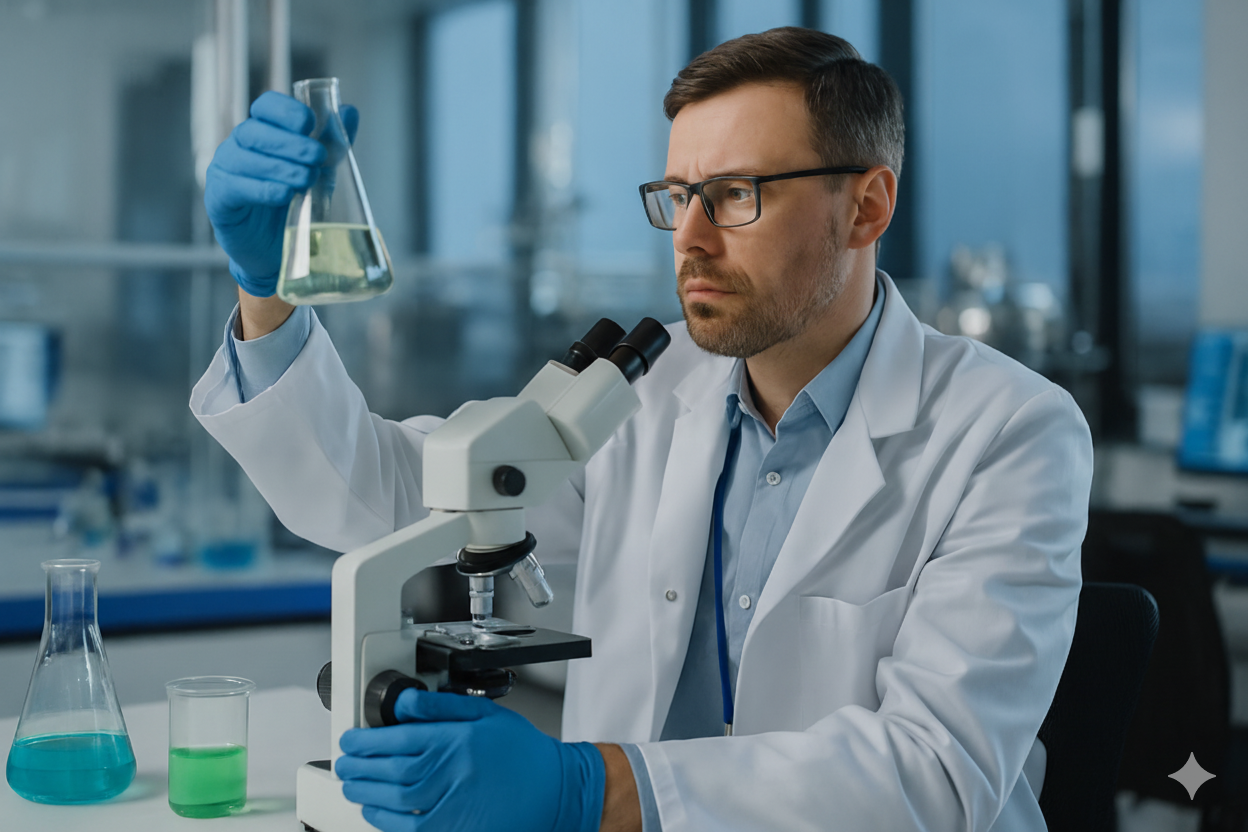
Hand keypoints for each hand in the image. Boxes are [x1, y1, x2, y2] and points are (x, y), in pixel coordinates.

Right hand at [203, 91, 358, 296]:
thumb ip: (333, 143)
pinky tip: (284, 195)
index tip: (310, 123)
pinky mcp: (218, 200)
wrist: (278, 250)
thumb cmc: (296, 205)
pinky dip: (262, 189)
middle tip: (317, 157)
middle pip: (255, 130)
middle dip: (290, 142)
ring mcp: (225, 171)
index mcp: (262, 133)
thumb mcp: (321, 171)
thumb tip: (350, 112)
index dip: (286, 110)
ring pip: (245, 158)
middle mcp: (238, 147)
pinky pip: (235, 188)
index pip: (266, 106)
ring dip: (280, 167)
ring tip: (306, 179)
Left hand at [335, 688, 604, 831]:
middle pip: (390, 770)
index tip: (350, 739)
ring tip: (351, 784)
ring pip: (395, 798)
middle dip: (359, 766)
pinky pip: (411, 827)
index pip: (398, 738)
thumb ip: (442, 706)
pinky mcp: (454, 827)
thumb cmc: (521, 752)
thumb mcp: (485, 713)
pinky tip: (374, 811)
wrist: (553, 788)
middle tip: (344, 761)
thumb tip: (404, 702)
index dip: (366, 740)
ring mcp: (452, 802)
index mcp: (456, 739)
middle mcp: (451, 770)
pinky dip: (386, 820)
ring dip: (366, 791)